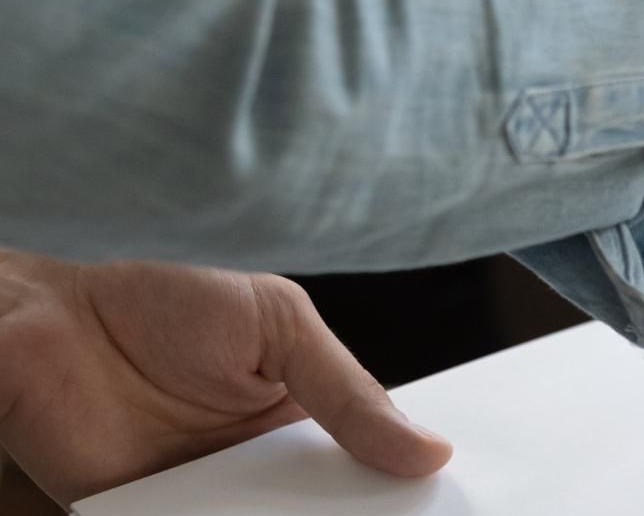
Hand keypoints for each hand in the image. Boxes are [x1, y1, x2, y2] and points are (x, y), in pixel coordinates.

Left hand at [0, 253, 451, 506]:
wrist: (47, 321)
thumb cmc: (163, 302)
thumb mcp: (281, 327)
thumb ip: (349, 392)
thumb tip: (428, 448)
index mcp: (304, 410)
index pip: (370, 456)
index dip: (406, 477)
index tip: (442, 494)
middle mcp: (261, 462)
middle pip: (330, 507)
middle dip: (362, 512)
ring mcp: (209, 499)